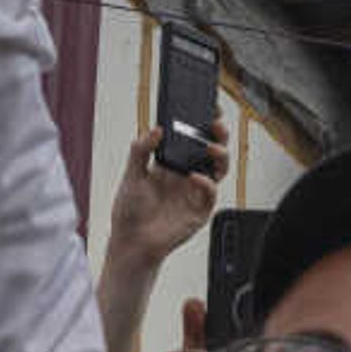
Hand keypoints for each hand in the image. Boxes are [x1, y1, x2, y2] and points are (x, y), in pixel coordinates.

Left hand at [110, 128, 221, 271]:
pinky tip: (194, 177)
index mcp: (172, 164)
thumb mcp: (132, 174)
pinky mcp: (199, 211)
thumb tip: (156, 129)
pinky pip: (210, 194)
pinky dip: (206, 183)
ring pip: (219, 169)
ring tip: (210, 147)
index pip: (193, 139)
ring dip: (220, 155)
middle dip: (218, 134)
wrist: (131, 242)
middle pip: (212, 150)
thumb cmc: (130, 211)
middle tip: (215, 123)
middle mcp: (187, 176)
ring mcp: (195, 193)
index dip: (203, 124)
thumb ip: (141, 150)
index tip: (208, 108)